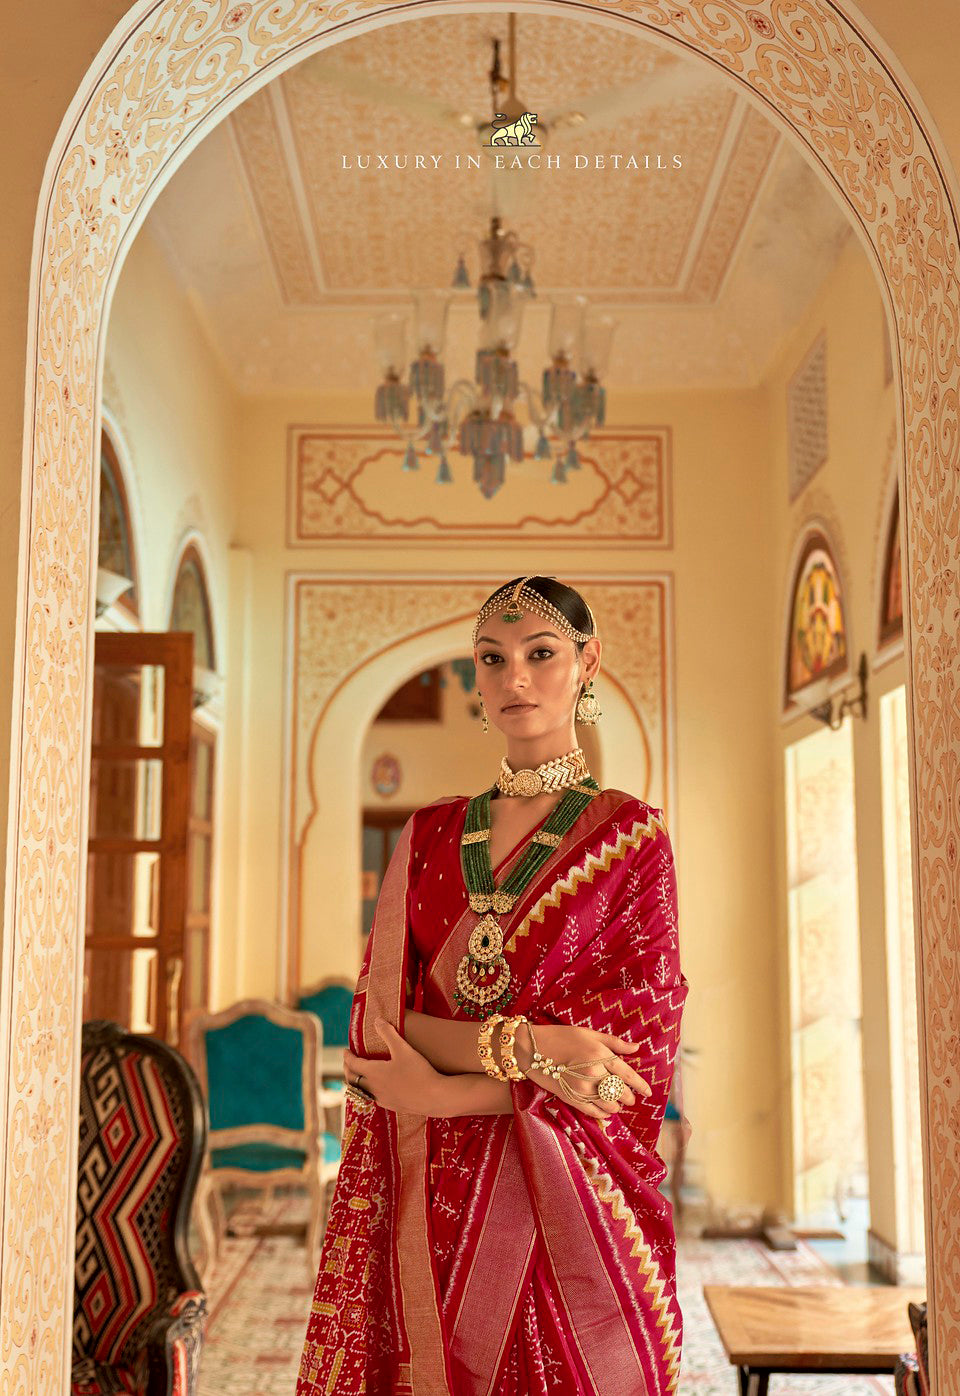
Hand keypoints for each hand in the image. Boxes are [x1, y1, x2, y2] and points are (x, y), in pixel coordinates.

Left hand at [343, 1021, 445, 1115]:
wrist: (434, 1097)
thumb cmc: (418, 1072)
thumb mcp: (403, 1048)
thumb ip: (388, 1033)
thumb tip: (377, 1020)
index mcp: (373, 1073)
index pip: (353, 1064)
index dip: (347, 1057)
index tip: (345, 1051)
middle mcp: (374, 1088)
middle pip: (353, 1080)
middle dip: (348, 1070)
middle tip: (348, 1062)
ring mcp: (383, 1099)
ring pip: (362, 1092)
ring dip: (357, 1082)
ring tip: (359, 1076)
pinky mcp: (392, 1106)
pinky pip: (374, 1098)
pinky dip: (369, 1091)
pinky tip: (378, 1089)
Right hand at [518, 1023, 652, 1120]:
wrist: (532, 1048)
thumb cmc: (562, 1036)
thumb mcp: (589, 1033)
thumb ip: (614, 1043)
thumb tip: (636, 1048)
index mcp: (600, 1055)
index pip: (627, 1075)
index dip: (640, 1085)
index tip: (648, 1092)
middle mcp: (593, 1073)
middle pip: (619, 1091)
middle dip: (628, 1097)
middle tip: (630, 1098)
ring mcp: (581, 1088)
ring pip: (608, 1104)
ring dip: (616, 1106)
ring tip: (617, 1104)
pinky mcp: (570, 1098)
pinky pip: (592, 1111)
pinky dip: (603, 1114)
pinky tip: (606, 1111)